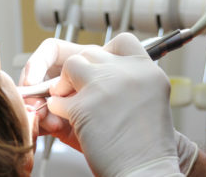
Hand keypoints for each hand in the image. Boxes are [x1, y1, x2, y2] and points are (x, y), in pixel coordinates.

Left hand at [22, 33, 181, 176]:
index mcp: (148, 70)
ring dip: (66, 84)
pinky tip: (69, 122)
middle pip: (92, 53)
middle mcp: (128, 71)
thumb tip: (87, 76)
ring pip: (72, 65)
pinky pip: (57, 98)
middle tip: (79, 91)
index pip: (123, 42)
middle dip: (81, 72)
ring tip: (71, 104)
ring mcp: (105, 85)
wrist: (146, 171)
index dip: (105, 54)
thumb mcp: (145, 103)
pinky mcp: (84, 104)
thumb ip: (122, 83)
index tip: (99, 69)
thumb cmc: (146, 147)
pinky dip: (57, 110)